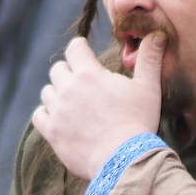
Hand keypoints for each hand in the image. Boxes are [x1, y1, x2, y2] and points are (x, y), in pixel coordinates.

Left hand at [33, 34, 165, 178]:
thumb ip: (149, 59)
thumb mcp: (148, 88)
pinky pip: (38, 115)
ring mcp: (57, 111)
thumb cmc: (138, 122)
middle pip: (58, 69)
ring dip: (58, 94)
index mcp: (89, 74)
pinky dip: (46, 114)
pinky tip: (59, 119)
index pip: (74, 48)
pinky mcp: (52, 132)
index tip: (85, 54)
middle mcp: (68, 89)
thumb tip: (156, 34)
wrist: (124, 160)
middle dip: (69, 73)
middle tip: (83, 85)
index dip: (80, 49)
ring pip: (47, 91)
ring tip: (74, 104)